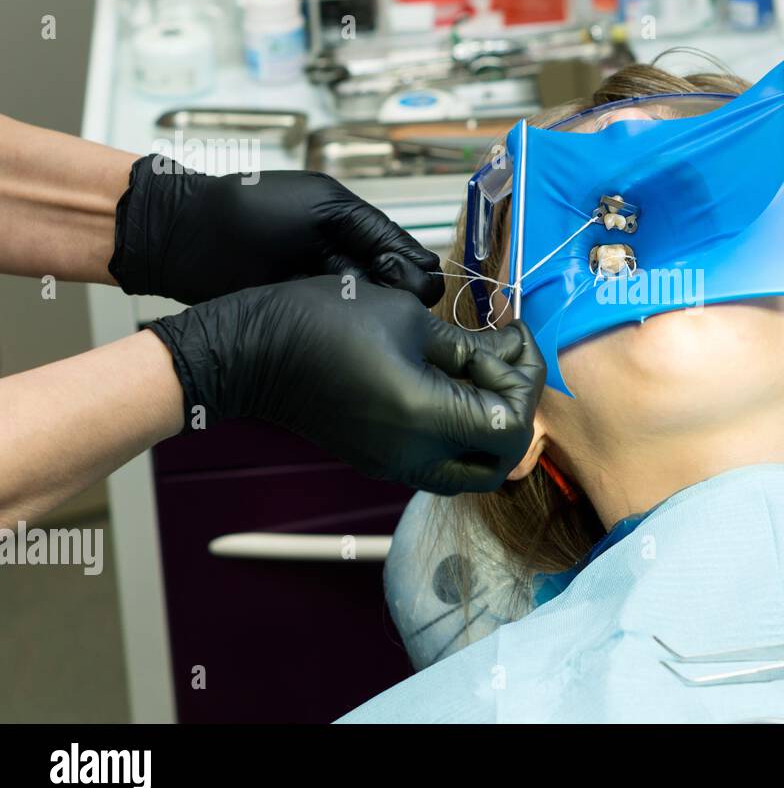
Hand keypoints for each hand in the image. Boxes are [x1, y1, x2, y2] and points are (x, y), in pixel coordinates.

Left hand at [109, 154, 442, 305]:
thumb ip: (376, 232)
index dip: (415, 275)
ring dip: (370, 316)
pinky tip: (341, 331)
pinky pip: (340, 330)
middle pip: (397, 291)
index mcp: (358, 229)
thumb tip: (421, 268)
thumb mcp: (325, 206)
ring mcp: (326, 292)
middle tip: (373, 299)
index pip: (411, 259)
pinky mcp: (304, 319)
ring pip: (372, 314)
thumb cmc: (250, 208)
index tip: (408, 288)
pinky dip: (345, 331)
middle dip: (394, 297)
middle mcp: (347, 262)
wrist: (183, 236)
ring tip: (353, 314)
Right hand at [147, 276, 545, 491]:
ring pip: (471, 469)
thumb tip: (510, 350)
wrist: (253, 352)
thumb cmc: (323, 321)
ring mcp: (394, 465)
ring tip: (482, 375)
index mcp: (426, 418)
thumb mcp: (410, 317)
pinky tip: (451, 385)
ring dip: (491, 429)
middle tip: (509, 364)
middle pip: (500, 462)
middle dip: (517, 412)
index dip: (527, 381)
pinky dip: (460, 433)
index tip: (517, 338)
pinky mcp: (379, 461)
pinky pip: (439, 462)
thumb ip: (470, 345)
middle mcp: (414, 455)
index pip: (512, 425)